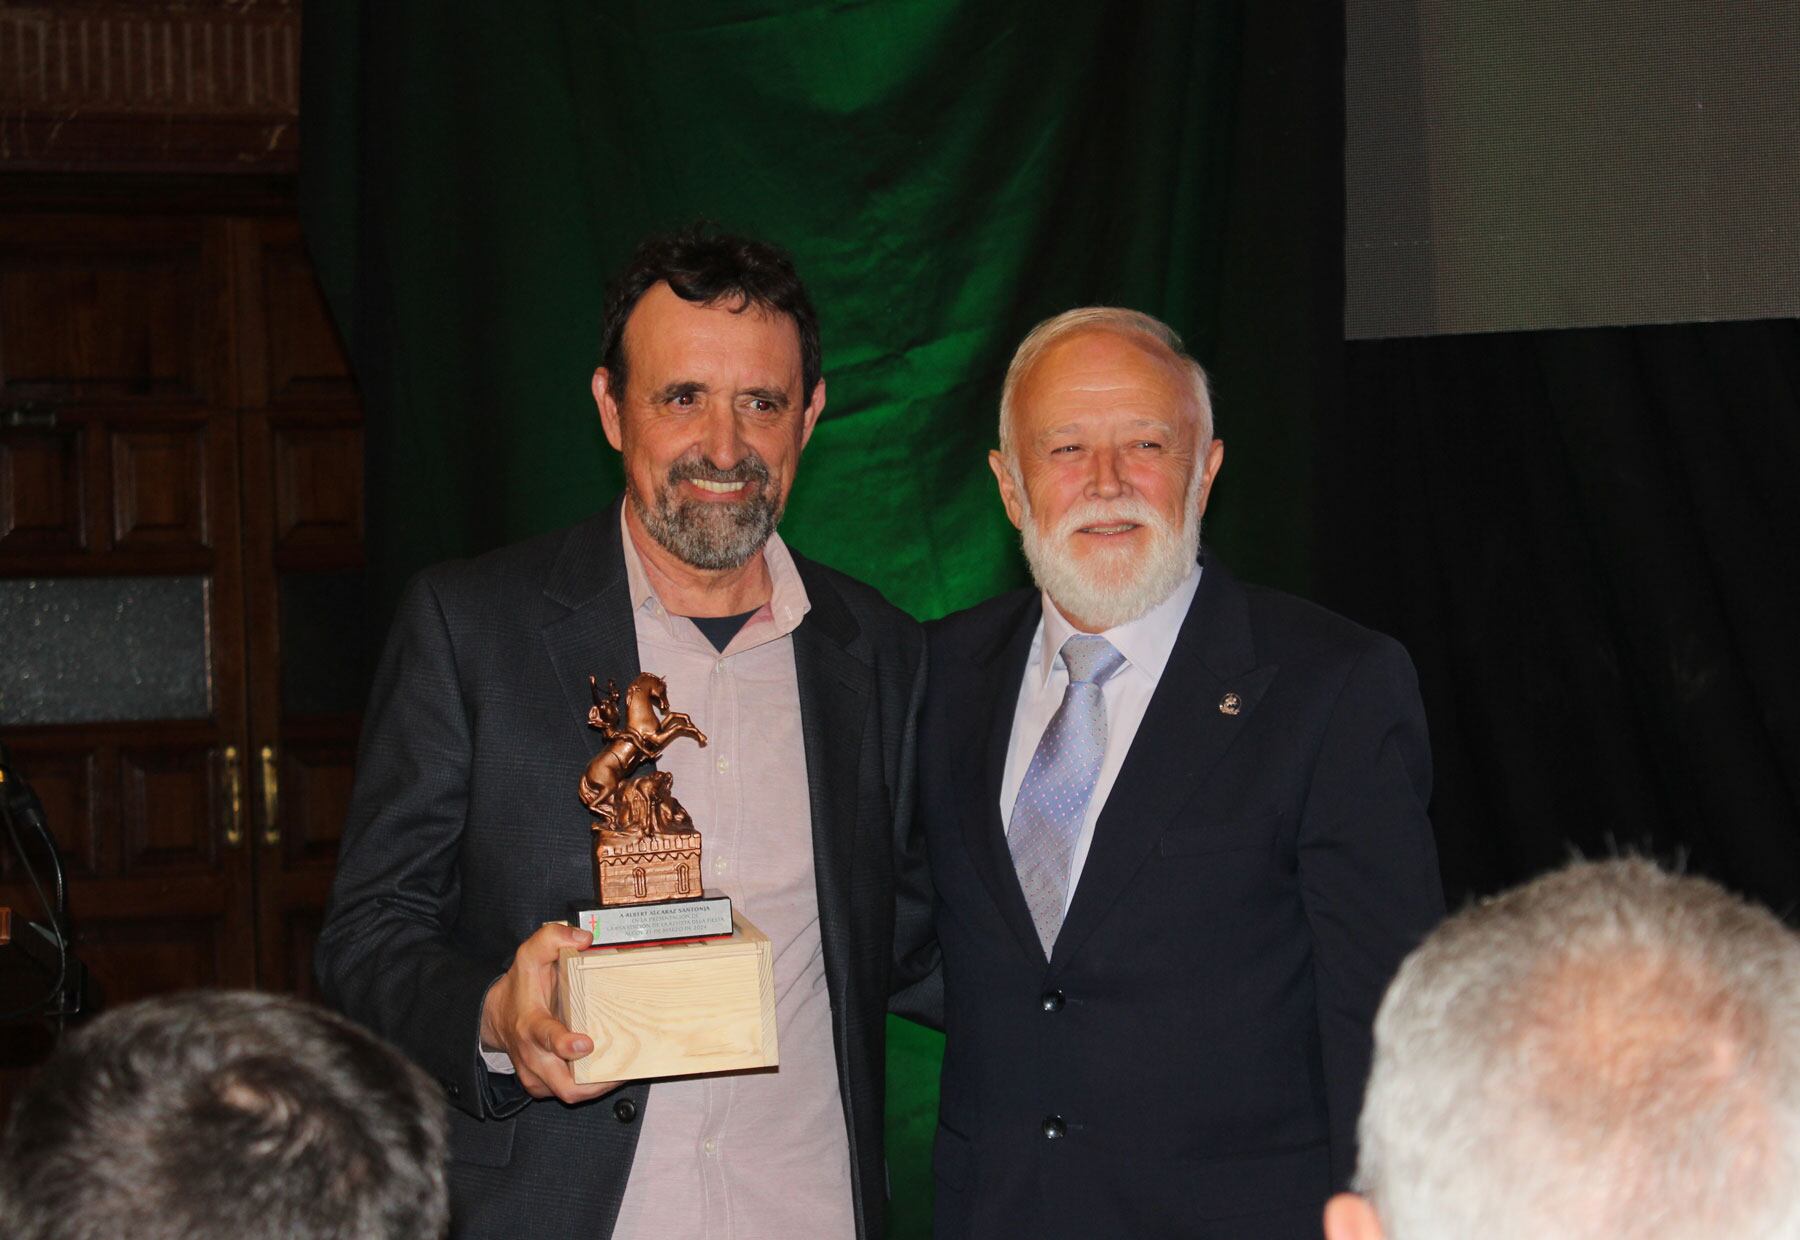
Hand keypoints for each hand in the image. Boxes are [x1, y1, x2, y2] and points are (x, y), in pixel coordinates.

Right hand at [479, 923, 620, 1102]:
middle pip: (563, 1084)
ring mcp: (537, 1075)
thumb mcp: (530, 956)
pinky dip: (591, 1088)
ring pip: (568, 1095)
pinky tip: (610, 1073)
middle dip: (593, 1084)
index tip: (586, 1043)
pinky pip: (568, 1095)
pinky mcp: (542, 1086)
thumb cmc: (521, 988)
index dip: (565, 1044)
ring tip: (624, 1072)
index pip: (546, 1037)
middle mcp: (533, 1055)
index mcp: (531, 1024)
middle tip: (621, 1071)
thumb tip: (585, 939)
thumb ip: (553, 938)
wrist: (497, 1016)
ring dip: (598, 1088)